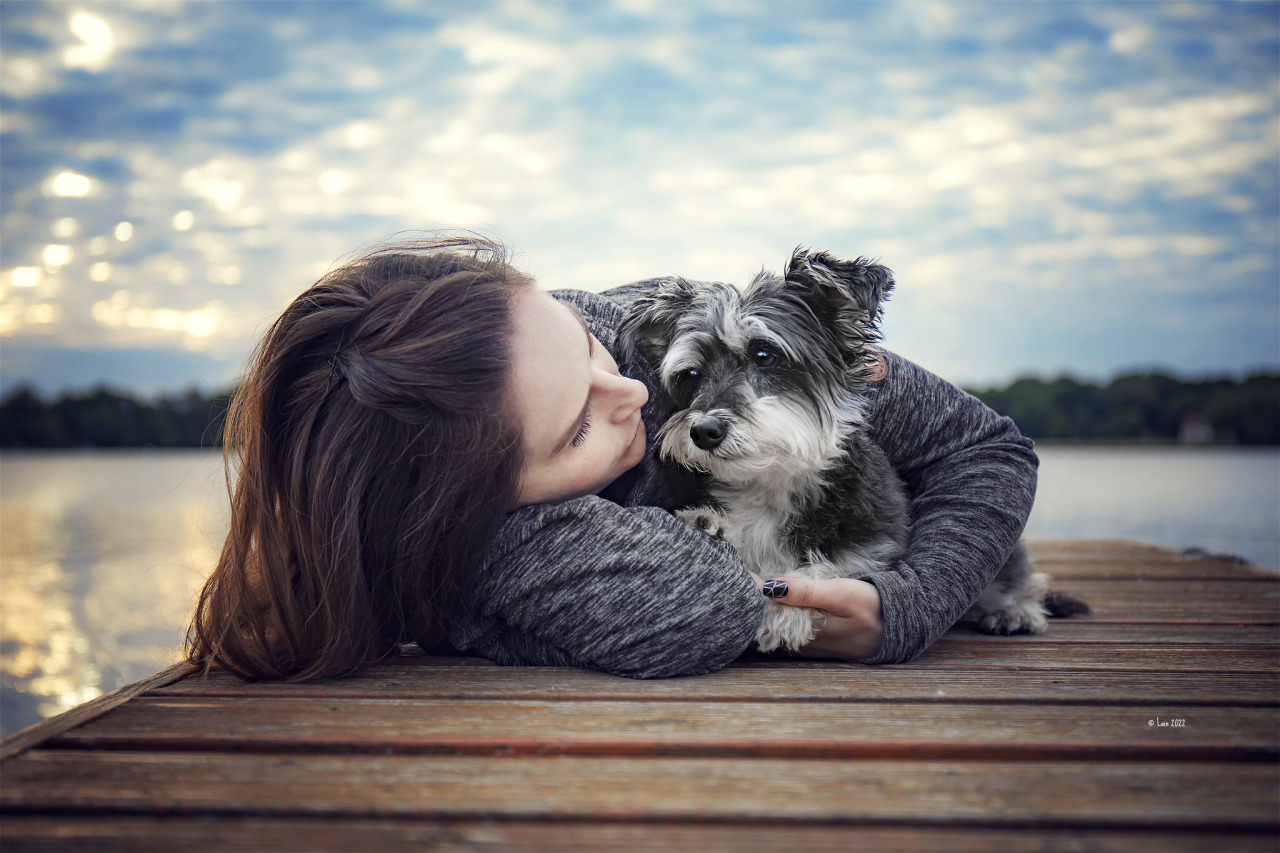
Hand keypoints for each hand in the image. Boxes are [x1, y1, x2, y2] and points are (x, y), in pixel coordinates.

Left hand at [750, 573, 884, 659]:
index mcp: (805, 632)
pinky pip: (789, 632)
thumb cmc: (871, 607)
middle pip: (769, 622)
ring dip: (768, 610)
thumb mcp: (840, 594)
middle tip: (746, 578)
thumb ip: (807, 592)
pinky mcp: (815, 646)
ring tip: (757, 587)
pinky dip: (781, 617)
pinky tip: (780, 603)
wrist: (898, 626)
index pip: (767, 615)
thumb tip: (772, 587)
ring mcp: (808, 648)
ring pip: (777, 627)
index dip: (753, 595)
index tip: (744, 577)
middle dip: (757, 604)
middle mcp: (803, 644)